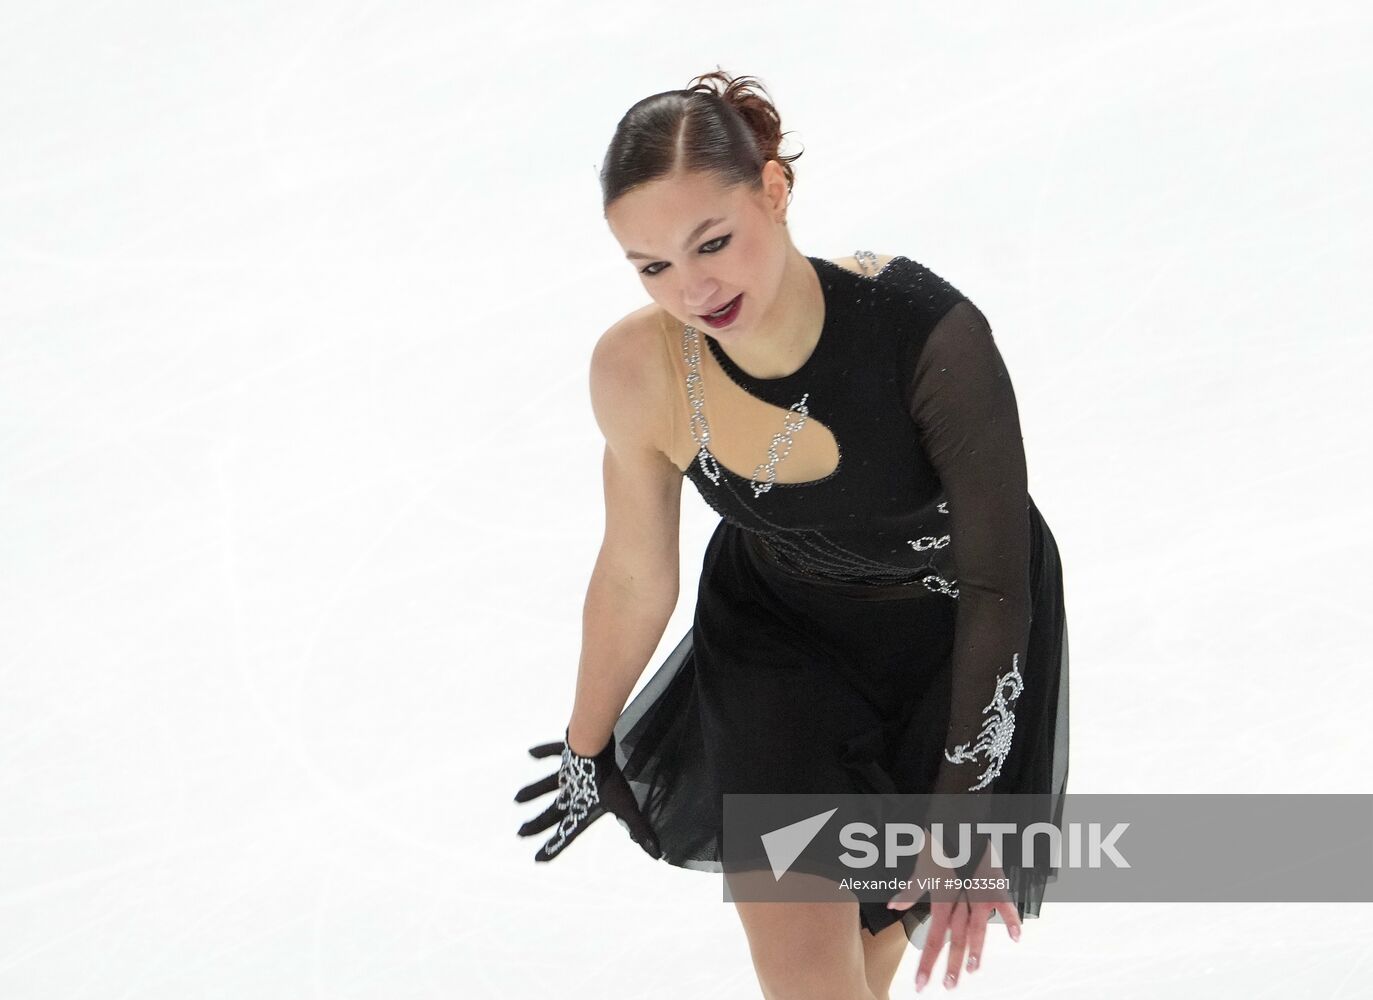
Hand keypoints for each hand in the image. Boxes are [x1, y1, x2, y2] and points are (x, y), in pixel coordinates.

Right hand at [514, 728, 662, 862]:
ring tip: (517, 799)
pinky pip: (552, 752)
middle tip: (520, 833)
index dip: (554, 847)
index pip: (567, 834)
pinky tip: (530, 752)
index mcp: (581, 808)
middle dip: (537, 824)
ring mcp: (566, 773)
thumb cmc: (610, 779)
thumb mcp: (626, 807)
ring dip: (532, 791)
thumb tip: (656, 855)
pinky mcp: (567, 753)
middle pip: (551, 812)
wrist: (593, 747)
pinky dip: (542, 752)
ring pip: (546, 785)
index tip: (537, 860)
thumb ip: (639, 830)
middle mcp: (570, 793)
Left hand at [885, 835, 1020, 990]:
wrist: (957, 816)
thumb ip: (910, 890)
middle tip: (947, 987)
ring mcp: (980, 891)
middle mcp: (961, 898)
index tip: (922, 983)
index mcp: (942, 896)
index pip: (933, 936)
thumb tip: (892, 906)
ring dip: (976, 949)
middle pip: (956, 937)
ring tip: (973, 971)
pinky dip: (1011, 918)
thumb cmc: (938, 841)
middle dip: (951, 964)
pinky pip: (1005, 903)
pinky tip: (1016, 937)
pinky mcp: (996, 882)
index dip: (927, 961)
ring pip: (978, 925)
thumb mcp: (922, 866)